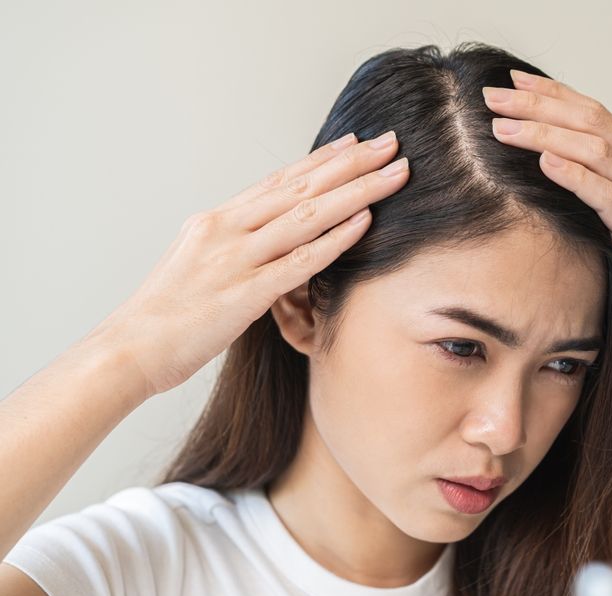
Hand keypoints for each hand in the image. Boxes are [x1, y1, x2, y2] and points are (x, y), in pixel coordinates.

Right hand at [88, 131, 409, 396]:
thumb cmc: (165, 312)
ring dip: (356, 191)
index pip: (279, 180)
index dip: (321, 159)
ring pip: (307, 215)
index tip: (354, 142)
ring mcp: (235, 260)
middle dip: (351, 164)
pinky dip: (335, 239)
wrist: (129, 349)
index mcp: (215, 221)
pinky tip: (365, 221)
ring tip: (394, 173)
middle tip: (389, 143)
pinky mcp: (244, 295)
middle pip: (301, 187)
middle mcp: (227, 230)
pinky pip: (299, 261)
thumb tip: (267, 237)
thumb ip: (233, 245)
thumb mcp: (197, 262)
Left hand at [482, 69, 611, 339]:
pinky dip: (573, 174)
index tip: (514, 80)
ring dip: (544, 134)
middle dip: (538, 104)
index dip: (553, 93)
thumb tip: (556, 172)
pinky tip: (544, 161)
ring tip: (502, 127)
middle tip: (493, 95)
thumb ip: (606, 188)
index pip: (594, 113)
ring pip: (594, 149)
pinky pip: (606, 194)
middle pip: (590, 119)